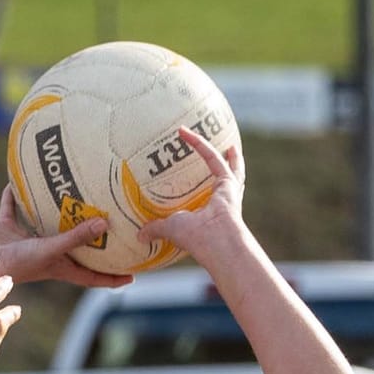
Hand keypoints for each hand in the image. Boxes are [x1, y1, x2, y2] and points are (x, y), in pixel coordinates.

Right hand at [0, 186, 123, 289]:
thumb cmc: (17, 265)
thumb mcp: (50, 250)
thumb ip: (75, 236)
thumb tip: (105, 224)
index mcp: (59, 266)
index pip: (91, 276)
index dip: (111, 278)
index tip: (133, 276)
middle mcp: (46, 253)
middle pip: (74, 247)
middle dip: (89, 239)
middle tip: (111, 224)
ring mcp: (25, 240)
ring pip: (45, 223)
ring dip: (54, 212)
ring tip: (70, 194)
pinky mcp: (5, 228)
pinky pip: (12, 208)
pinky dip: (14, 196)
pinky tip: (17, 180)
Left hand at [135, 127, 245, 264]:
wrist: (215, 241)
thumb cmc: (196, 238)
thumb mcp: (171, 229)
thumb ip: (156, 228)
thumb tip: (140, 236)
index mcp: (212, 213)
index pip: (208, 199)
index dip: (202, 191)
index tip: (193, 182)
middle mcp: (224, 201)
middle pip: (231, 183)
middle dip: (233, 172)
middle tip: (231, 159)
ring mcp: (229, 191)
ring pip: (231, 168)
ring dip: (230, 157)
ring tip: (231, 146)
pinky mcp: (227, 181)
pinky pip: (211, 157)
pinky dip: (198, 144)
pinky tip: (185, 133)